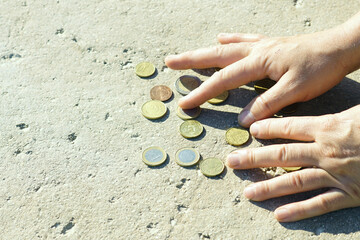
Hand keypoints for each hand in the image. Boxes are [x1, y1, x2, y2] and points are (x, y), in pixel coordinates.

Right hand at [165, 28, 352, 126]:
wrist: (340, 47)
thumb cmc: (320, 68)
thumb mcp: (295, 90)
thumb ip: (267, 104)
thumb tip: (243, 120)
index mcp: (259, 62)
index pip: (223, 80)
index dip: (202, 93)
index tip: (185, 103)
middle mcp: (255, 51)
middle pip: (216, 56)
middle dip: (191, 61)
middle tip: (170, 63)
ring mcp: (262, 45)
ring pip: (226, 48)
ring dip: (204, 51)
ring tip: (187, 54)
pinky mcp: (270, 44)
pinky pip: (244, 40)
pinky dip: (230, 39)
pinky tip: (222, 37)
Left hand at [226, 105, 359, 221]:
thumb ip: (339, 113)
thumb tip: (322, 109)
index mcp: (329, 128)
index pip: (289, 128)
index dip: (268, 128)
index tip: (250, 130)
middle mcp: (326, 152)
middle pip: (282, 156)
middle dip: (254, 158)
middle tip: (232, 162)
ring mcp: (337, 175)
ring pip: (295, 182)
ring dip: (269, 188)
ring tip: (247, 193)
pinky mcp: (350, 195)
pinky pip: (320, 204)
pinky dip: (300, 211)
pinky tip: (280, 215)